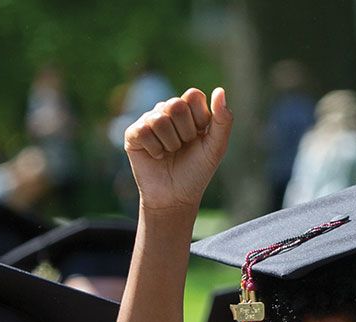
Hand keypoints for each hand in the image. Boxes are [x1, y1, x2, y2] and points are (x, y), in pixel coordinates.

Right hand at [123, 88, 232, 215]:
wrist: (176, 196)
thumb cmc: (197, 170)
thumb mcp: (216, 147)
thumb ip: (223, 119)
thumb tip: (220, 90)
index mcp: (188, 109)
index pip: (193, 95)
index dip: (199, 118)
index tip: (199, 136)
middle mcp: (167, 110)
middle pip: (176, 105)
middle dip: (185, 132)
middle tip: (183, 146)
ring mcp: (148, 120)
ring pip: (160, 119)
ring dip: (170, 143)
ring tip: (170, 153)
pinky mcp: (133, 133)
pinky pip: (144, 131)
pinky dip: (155, 150)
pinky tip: (156, 156)